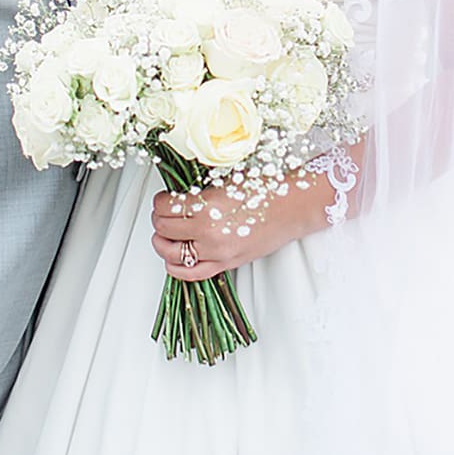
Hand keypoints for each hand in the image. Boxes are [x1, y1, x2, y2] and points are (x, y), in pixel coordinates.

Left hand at [150, 173, 332, 281]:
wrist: (294, 207)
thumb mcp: (226, 181)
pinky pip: (189, 274)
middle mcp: (208, 232)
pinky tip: (175, 256)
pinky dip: (175, 266)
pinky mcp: (226, 264)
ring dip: (162, 242)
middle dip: (159, 219)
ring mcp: (217, 252)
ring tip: (167, 234)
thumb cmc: (266, 189)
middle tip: (164, 212)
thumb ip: (199, 192)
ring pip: (170, 254)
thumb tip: (176, 196)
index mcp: (207, 206)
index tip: (164, 198)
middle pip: (164, 229)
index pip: (165, 207)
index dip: (160, 201)